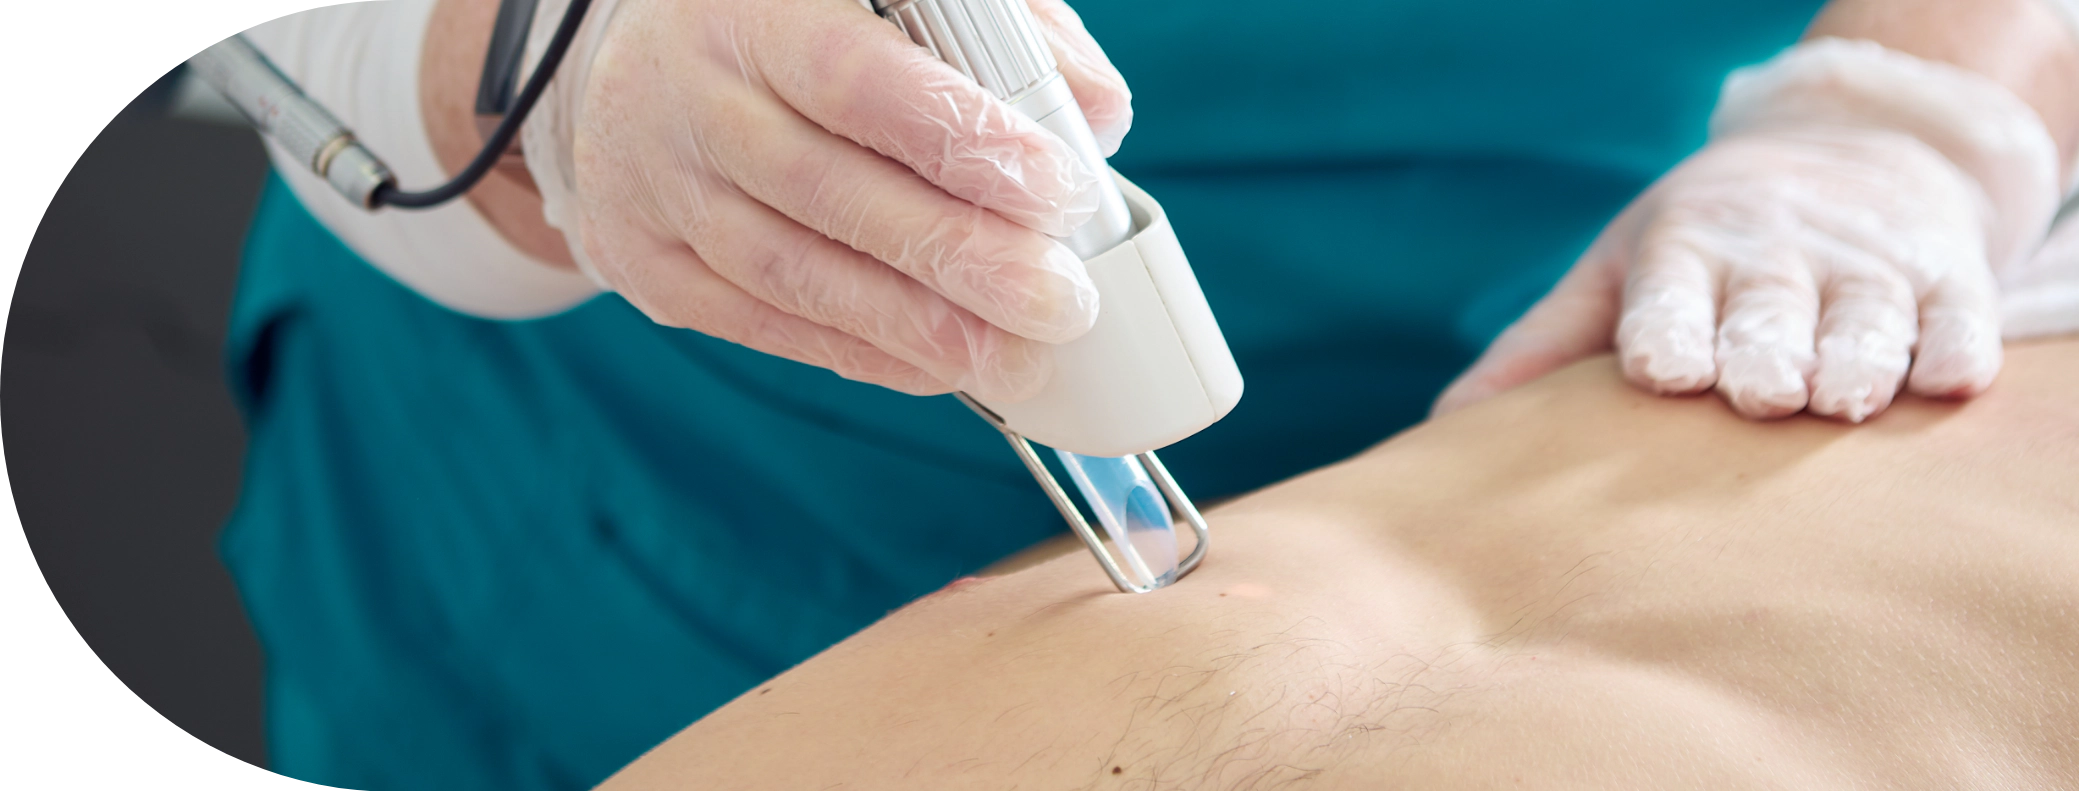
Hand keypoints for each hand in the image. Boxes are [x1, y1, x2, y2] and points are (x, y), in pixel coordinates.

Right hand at [523, 0, 1132, 401]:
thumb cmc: (796, 23)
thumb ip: (1000, 30)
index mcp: (751, 8)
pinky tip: (940, 367)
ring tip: (1017, 358)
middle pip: (827, 190)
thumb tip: (1096, 115)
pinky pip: (761, 320)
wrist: (629, 65)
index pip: (855, 78)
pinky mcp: (644, 261)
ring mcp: (655, 185)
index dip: (958, 141)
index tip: (1055, 192)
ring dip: (915, 327)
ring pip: (791, 272)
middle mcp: (688, 95)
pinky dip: (858, 352)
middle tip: (1061, 303)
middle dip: (956, 256)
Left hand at [1435, 38, 2066, 422]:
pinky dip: (1954, 346)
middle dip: (1761, 347)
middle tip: (1759, 395)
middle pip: (1766, 307)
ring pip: (1862, 313)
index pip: (1670, 294)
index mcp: (1683, 251)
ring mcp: (1863, 263)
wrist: (1851, 154)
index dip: (1668, 329)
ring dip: (1853, 355)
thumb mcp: (1619, 273)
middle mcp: (1773, 253)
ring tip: (1840, 401)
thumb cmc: (1703, 246)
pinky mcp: (1945, 276)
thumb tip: (1445, 428)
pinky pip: (1956, 316)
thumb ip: (1540, 350)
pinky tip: (1949, 380)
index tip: (1662, 371)